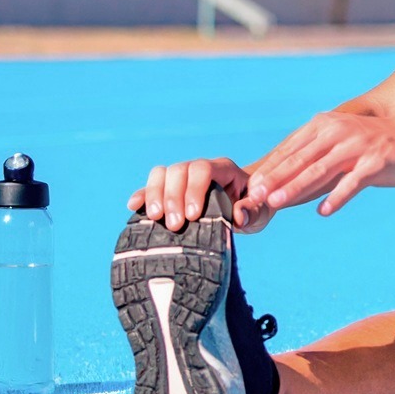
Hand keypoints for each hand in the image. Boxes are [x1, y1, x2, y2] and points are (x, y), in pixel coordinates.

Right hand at [127, 157, 273, 232]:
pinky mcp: (171, 189)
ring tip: (156, 218)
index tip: (193, 216)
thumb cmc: (254, 207)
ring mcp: (184, 177)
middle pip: (179, 170)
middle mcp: (201, 168)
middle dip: (173, 197)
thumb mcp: (260, 211)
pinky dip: (143, 194)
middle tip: (176, 225)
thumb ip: (252, 211)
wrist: (248, 205)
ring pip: (163, 173)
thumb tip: (239, 217)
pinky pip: (152, 185)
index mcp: (224, 169)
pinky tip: (134, 206)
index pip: (203, 169)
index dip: (195, 190)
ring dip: (156, 195)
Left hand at [245, 111, 394, 215]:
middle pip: (300, 160)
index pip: (290, 149)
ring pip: (320, 170)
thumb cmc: (368, 144)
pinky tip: (323, 211)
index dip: (270, 169)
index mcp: (324, 126)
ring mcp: (357, 147)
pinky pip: (353, 182)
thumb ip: (312, 156)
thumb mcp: (337, 141)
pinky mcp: (375, 163)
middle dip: (276, 180)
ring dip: (296, 187)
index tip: (251, 189)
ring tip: (277, 203)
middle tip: (256, 197)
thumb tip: (279, 180)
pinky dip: (337, 197)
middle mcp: (338, 133)